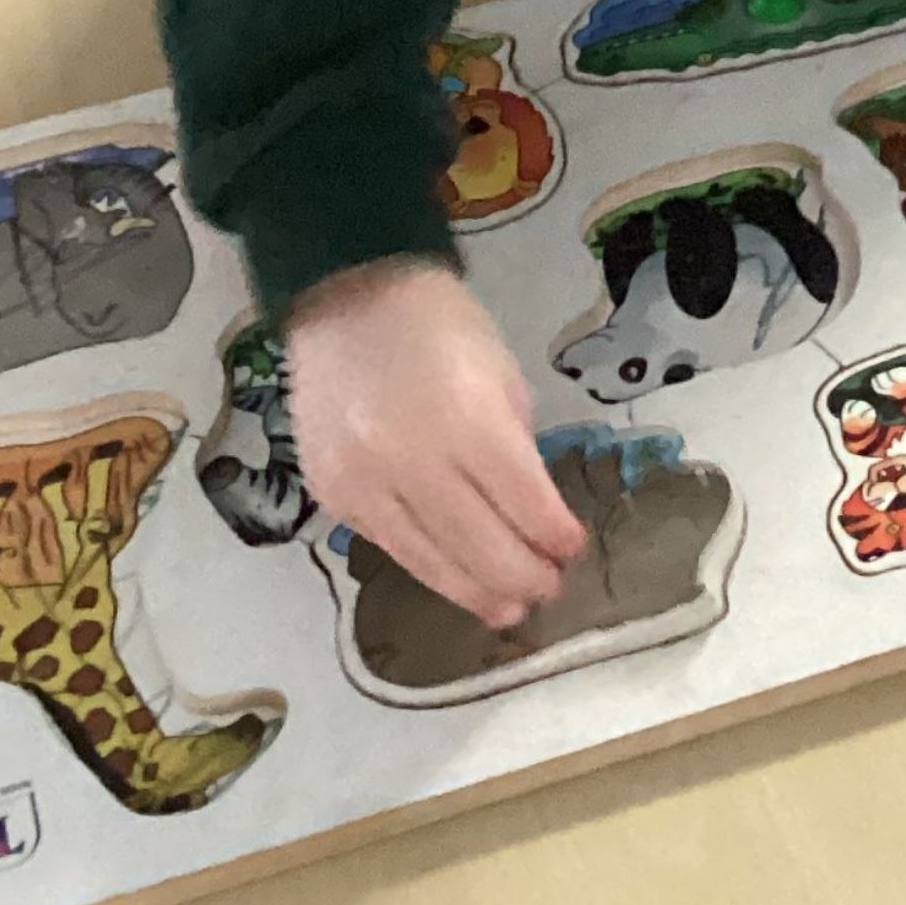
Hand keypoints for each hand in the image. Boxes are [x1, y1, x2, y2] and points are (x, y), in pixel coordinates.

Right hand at [286, 259, 587, 630]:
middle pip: (481, 548)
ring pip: (430, 563)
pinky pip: (387, 547)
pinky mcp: (331, 495)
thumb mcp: (501, 375)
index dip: (555, 537)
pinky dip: (425, 566)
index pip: (526, 505)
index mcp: (470, 421)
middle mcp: (413, 461)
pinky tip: (452, 576)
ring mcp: (365, 484)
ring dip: (475, 592)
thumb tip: (532, 515)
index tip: (574, 551)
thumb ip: (515, 449)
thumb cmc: (439, 326)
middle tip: (548, 591)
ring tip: (507, 609)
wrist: (345, 295)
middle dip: (523, 577)